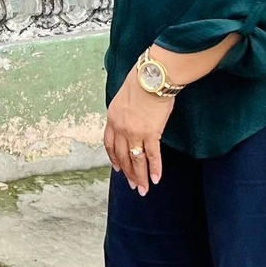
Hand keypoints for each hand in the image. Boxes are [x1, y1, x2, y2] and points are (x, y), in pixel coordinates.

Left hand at [104, 72, 174, 195]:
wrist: (152, 77)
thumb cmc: (142, 80)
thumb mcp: (125, 94)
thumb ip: (126, 109)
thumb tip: (132, 113)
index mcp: (112, 118)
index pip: (109, 144)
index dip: (113, 158)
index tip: (117, 168)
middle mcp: (121, 128)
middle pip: (122, 156)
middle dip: (128, 173)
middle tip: (133, 185)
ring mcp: (135, 132)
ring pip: (136, 160)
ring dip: (140, 176)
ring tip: (143, 189)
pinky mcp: (151, 133)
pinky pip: (152, 155)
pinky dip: (154, 168)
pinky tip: (156, 179)